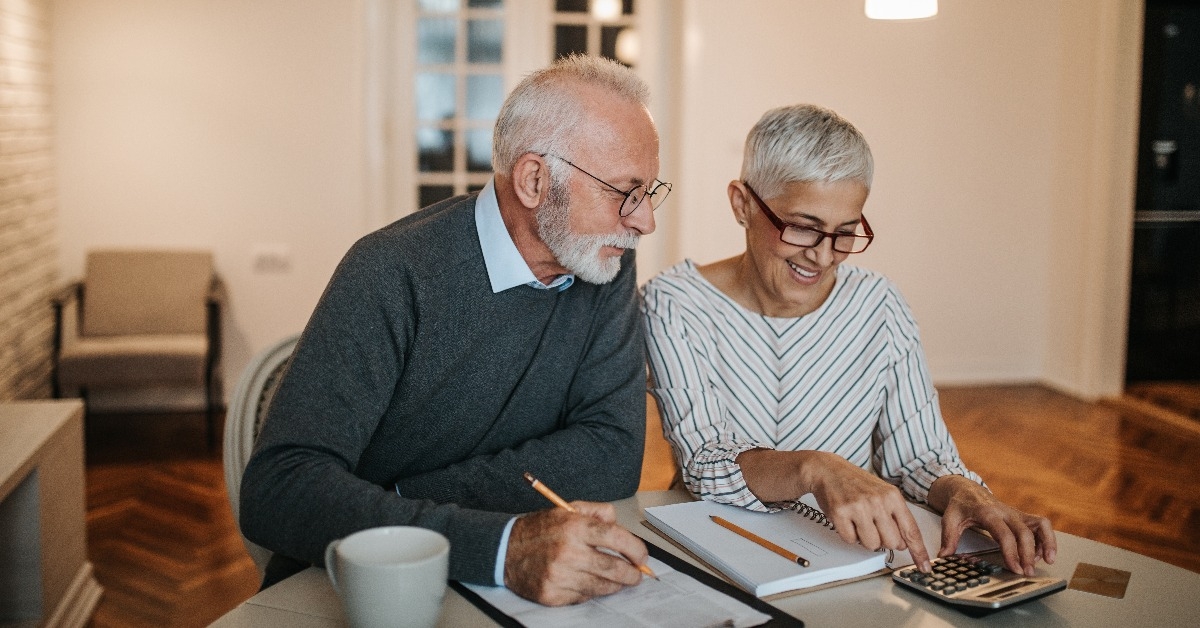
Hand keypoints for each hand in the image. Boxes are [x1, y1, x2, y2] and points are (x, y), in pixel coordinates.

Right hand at [503, 501, 648, 605]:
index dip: (636, 549)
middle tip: (637, 575)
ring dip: (615, 585)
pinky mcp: (552, 594)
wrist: (505, 551)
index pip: (616, 538)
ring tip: (619, 580)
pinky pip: (583, 597)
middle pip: (614, 568)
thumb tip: (619, 523)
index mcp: (574, 527)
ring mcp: (560, 576)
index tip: (642, 556)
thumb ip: (596, 511)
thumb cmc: (540, 530)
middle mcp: (568, 552)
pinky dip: (591, 591)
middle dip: (632, 574)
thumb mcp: (567, 509)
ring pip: (601, 586)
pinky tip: (590, 583)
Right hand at [802, 452, 933, 571]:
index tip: (924, 566)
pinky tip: (847, 520)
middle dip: (883, 541)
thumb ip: (896, 517)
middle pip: (892, 543)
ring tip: (859, 522)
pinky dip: (849, 535)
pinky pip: (850, 540)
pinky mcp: (840, 513)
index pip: (911, 530)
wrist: (829, 470)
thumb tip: (903, 544)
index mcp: (892, 496)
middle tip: (874, 527)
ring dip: (865, 539)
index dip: (918, 552)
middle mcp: (877, 501)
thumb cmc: (856, 483)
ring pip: (872, 545)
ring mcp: (858, 507)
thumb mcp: (883, 493)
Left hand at [930, 475, 1056, 575]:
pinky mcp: (1021, 516)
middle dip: (1029, 553)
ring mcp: (1015, 513)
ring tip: (1047, 560)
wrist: (966, 489)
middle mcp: (1005, 512)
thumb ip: (948, 538)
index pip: (1004, 533)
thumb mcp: (949, 518)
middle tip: (1028, 572)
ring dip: (1047, 542)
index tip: (1015, 568)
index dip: (1011, 551)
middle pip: (1024, 532)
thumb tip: (944, 556)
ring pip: (1040, 524)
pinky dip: (1046, 538)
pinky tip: (1043, 554)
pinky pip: (1041, 524)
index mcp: (988, 512)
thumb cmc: (960, 505)